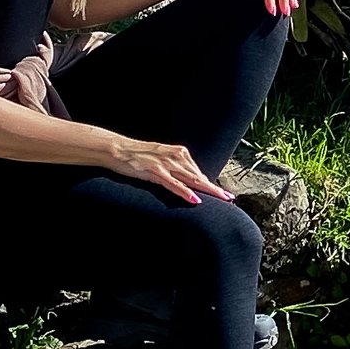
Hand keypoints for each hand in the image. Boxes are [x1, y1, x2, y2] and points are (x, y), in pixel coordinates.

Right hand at [106, 135, 234, 205]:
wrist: (118, 149)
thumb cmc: (138, 156)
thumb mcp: (161, 160)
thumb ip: (174, 168)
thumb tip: (186, 179)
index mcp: (179, 153)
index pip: (198, 172)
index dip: (211, 184)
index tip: (224, 194)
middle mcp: (176, 157)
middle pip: (199, 176)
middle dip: (215, 189)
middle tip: (230, 198)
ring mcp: (166, 164)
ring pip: (191, 180)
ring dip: (208, 191)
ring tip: (221, 200)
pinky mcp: (155, 172)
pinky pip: (174, 184)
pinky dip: (185, 192)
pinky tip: (195, 199)